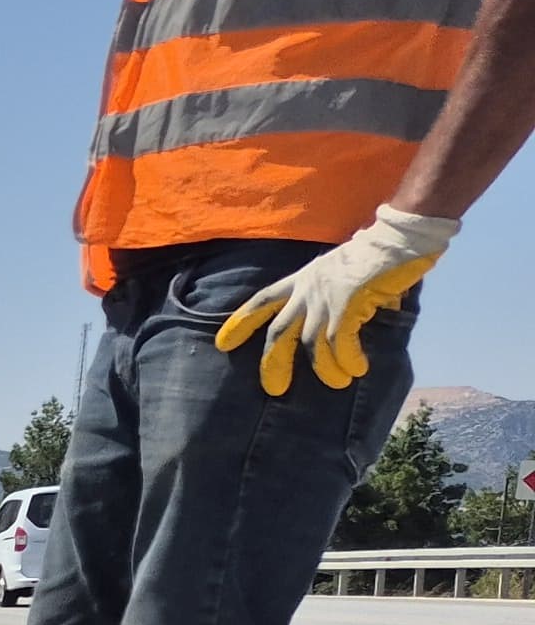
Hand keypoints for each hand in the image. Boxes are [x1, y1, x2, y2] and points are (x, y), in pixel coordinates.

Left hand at [215, 205, 455, 394]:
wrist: (401, 236)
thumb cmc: (378, 255)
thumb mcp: (344, 274)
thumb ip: (338, 298)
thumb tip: (352, 322)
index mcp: (303, 279)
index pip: (263, 300)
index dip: (241, 321)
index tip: (222, 343)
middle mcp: (308, 290)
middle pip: (278, 331)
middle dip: (273, 362)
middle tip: (274, 388)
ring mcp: (325, 297)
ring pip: (310, 343)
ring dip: (324, 368)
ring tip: (337, 382)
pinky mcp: (347, 304)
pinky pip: (339, 341)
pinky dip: (347, 359)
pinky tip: (357, 369)